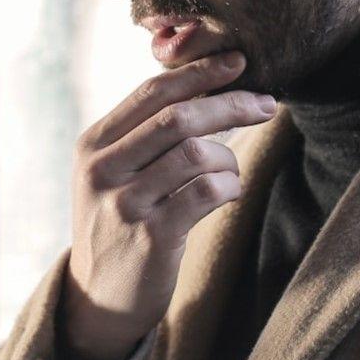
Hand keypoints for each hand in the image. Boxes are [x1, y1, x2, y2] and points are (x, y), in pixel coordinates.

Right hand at [59, 50, 277, 359]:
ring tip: (231, 172)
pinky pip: (207, 192)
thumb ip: (143, 135)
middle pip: (178, 117)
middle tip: (266, 104)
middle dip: (230, 104)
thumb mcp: (112, 175)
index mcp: (93, 144)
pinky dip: (230, 187)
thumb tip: (206, 87)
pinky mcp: (151, 237)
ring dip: (229, 158)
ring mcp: (124, 203)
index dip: (199, 72)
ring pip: (197, 153)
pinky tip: (228, 194)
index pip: (151, 92)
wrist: (99, 298)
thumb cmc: (119, 225)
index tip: (238, 61)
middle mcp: (103, 169)